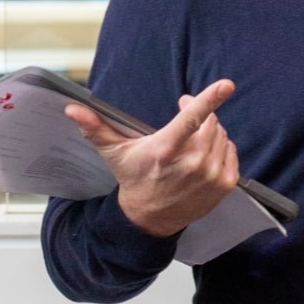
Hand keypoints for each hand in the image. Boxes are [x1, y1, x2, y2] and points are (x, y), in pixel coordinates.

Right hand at [64, 80, 238, 237]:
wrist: (150, 219)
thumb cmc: (134, 178)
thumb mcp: (114, 152)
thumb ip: (95, 127)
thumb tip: (71, 109)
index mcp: (166, 150)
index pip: (192, 119)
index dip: (208, 99)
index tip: (226, 84)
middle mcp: (192, 163)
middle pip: (210, 123)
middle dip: (200, 114)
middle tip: (184, 117)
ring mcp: (211, 175)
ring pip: (221, 135)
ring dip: (210, 132)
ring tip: (191, 140)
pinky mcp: (224, 185)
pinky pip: (231, 151)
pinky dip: (222, 148)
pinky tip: (204, 155)